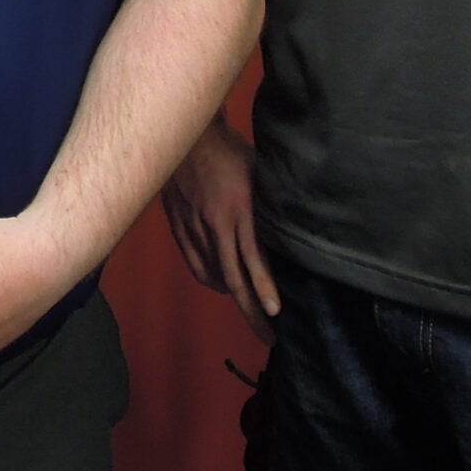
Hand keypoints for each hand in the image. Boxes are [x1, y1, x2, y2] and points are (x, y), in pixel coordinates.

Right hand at [160, 118, 277, 341]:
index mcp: (240, 209)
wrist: (185, 135)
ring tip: (253, 312)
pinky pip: (195, 264)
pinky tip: (222, 285)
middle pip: (234, 278)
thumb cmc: (230, 150)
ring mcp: (194, 227)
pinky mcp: (180, 226)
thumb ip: (269, 206)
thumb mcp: (258, 174)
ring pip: (214, 274)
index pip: (253, 259)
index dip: (265, 288)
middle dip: (253, 311)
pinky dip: (211, 280)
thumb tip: (291, 234)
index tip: (276, 313)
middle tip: (268, 335)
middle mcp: (216, 224)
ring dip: (234, 297)